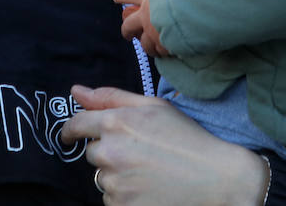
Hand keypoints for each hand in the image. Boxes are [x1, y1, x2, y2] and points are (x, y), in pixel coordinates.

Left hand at [62, 85, 268, 205]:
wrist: (216, 178)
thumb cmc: (186, 138)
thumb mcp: (153, 107)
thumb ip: (111, 97)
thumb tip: (76, 90)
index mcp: (115, 122)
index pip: (75, 125)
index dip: (70, 130)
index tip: (70, 135)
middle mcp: (109, 153)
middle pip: (92, 153)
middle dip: (108, 152)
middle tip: (139, 153)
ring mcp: (114, 183)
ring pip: (102, 178)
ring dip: (117, 176)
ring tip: (149, 173)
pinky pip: (111, 200)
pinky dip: (125, 196)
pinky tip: (149, 189)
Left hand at [114, 0, 169, 57]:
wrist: (194, 13)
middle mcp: (146, 17)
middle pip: (129, 26)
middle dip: (126, 31)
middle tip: (127, 35)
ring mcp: (152, 33)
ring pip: (145, 44)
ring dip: (149, 47)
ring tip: (154, 49)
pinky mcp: (161, 46)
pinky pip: (161, 52)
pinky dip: (164, 51)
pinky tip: (170, 52)